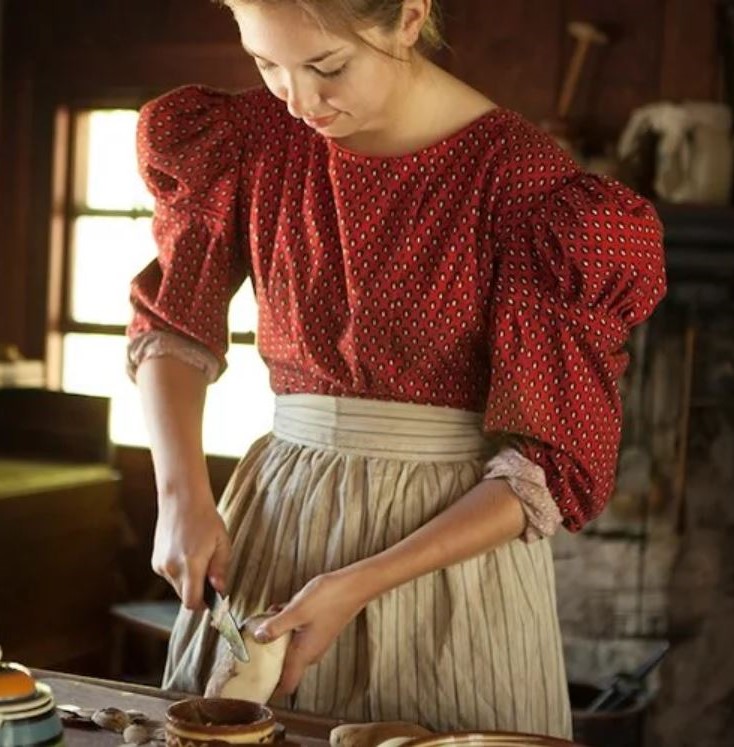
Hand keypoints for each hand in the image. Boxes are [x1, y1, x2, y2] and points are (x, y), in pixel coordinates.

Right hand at [151, 488, 231, 608]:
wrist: (182, 499)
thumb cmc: (205, 518)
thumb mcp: (222, 542)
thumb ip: (220, 569)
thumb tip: (219, 589)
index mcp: (190, 565)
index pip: (192, 602)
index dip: (204, 605)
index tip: (213, 600)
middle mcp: (171, 568)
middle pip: (184, 596)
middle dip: (198, 591)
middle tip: (210, 574)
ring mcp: (160, 565)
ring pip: (177, 586)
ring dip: (188, 581)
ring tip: (198, 557)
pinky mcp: (155, 561)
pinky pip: (170, 575)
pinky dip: (179, 572)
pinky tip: (187, 553)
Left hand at [253, 570, 369, 694]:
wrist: (354, 586)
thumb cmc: (329, 599)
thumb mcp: (297, 611)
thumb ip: (276, 626)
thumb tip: (258, 638)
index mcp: (304, 654)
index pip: (287, 685)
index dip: (270, 689)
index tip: (254, 683)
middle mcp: (310, 651)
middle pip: (284, 666)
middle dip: (267, 657)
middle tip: (250, 646)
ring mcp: (314, 640)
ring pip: (288, 647)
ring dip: (276, 637)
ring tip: (262, 622)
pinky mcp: (317, 629)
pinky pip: (296, 634)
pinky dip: (286, 626)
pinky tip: (280, 610)